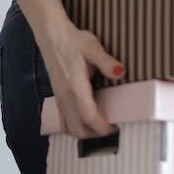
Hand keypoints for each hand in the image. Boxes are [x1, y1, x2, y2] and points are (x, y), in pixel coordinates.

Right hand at [39, 20, 122, 138]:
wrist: (52, 37)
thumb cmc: (73, 41)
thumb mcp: (93, 48)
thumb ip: (107, 62)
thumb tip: (121, 72)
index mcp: (75, 87)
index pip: (89, 116)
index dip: (103, 128)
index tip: (116, 130)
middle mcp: (66, 97)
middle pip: (79, 129)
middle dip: (96, 136)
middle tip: (114, 132)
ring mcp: (60, 99)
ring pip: (71, 127)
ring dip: (86, 134)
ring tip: (103, 130)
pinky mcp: (59, 98)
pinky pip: (65, 122)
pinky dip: (76, 128)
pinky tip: (86, 126)